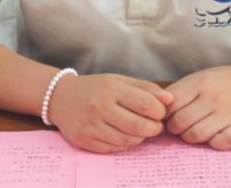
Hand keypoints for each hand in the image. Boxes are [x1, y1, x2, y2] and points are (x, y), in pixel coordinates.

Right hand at [46, 73, 173, 153]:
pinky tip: (126, 136)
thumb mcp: (119, 80)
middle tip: (156, 126)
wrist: (60, 97)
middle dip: (154, 128)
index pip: (145, 103)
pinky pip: (113, 149)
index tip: (160, 112)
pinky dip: (125, 144)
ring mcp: (91, 126)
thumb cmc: (95, 88)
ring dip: (140, 138)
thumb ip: (146, 88)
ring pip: (127, 140)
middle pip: (138, 125)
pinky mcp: (85, 141)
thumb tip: (170, 99)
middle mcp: (100, 107)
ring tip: (142, 130)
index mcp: (111, 89)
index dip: (159, 111)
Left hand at [164, 63, 230, 149]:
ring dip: (191, 138)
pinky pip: (220, 143)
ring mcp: (229, 113)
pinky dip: (214, 143)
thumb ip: (181, 90)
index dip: (165, 115)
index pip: (170, 105)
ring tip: (196, 132)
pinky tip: (215, 136)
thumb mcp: (202, 77)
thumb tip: (160, 108)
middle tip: (182, 127)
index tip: (169, 117)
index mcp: (201, 82)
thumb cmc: (226, 81)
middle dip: (176, 129)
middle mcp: (213, 97)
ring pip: (196, 135)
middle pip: (180, 123)